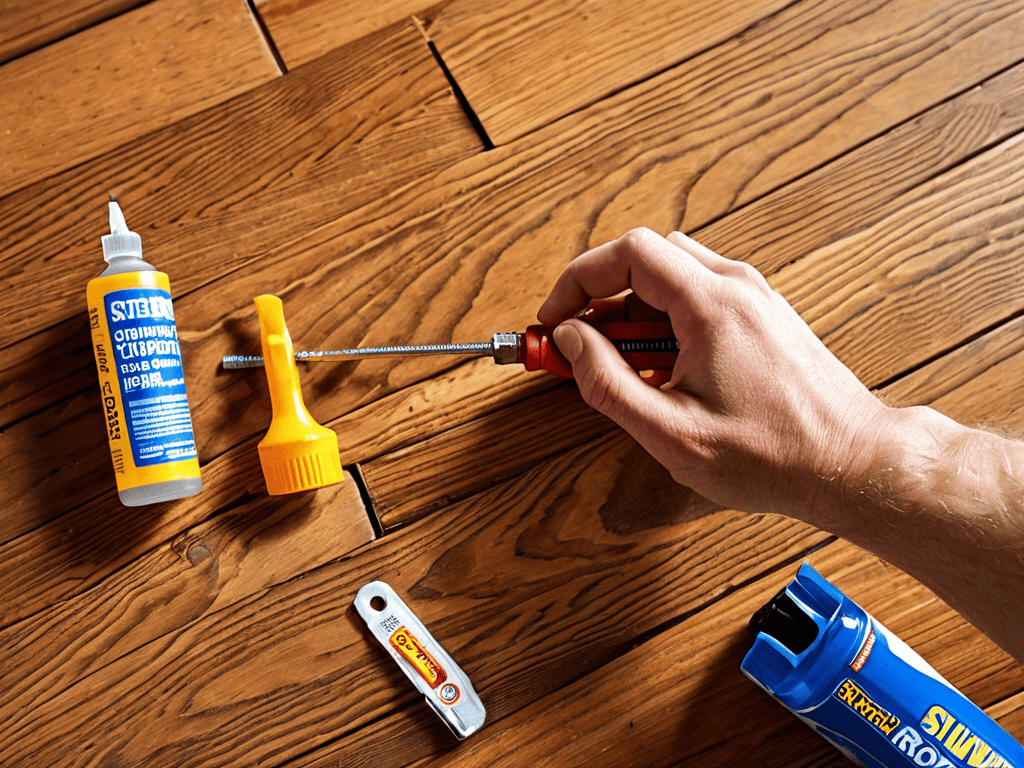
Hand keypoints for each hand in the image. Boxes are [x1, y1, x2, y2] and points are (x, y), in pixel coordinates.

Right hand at [538, 228, 888, 515]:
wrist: (853, 463)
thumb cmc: (774, 457)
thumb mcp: (671, 433)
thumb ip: (607, 383)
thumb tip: (571, 341)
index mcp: (713, 306)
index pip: (628, 252)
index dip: (578, 280)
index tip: (555, 318)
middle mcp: (737, 287)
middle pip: (648, 255)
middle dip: (601, 294)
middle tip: (578, 341)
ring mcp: (755, 298)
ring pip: (674, 273)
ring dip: (633, 308)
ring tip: (619, 363)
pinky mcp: (763, 316)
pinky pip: (700, 295)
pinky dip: (665, 318)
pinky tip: (661, 366)